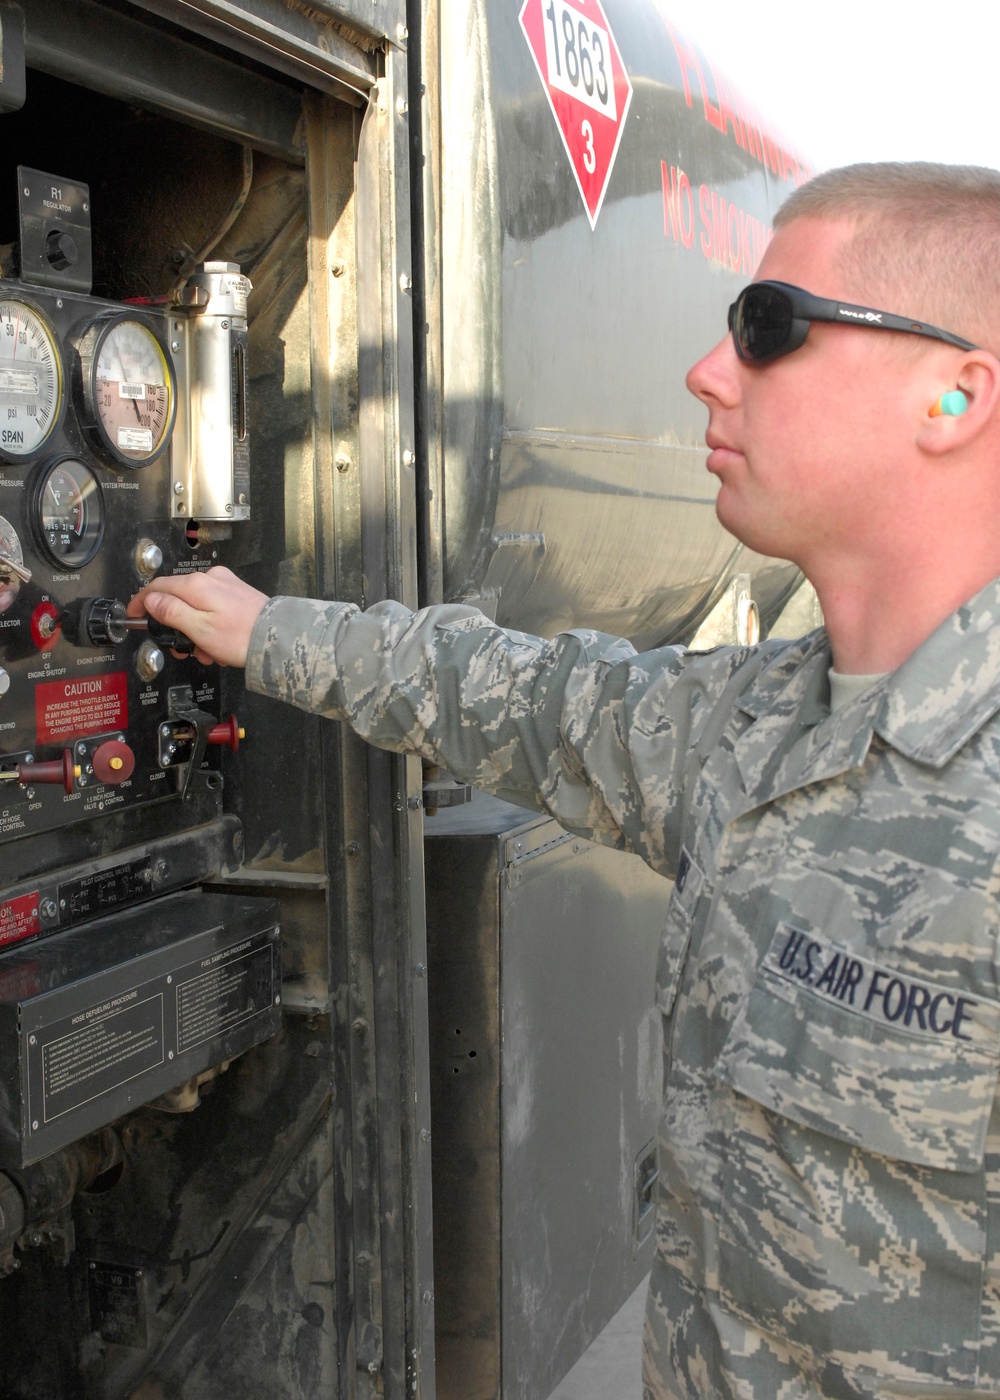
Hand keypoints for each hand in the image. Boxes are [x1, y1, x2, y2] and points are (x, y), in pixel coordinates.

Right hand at [128, 566, 268, 666]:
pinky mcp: (237, 594)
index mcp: (197, 585)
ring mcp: (225, 585)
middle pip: (177, 598)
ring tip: (209, 652)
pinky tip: (220, 646)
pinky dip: (211, 628)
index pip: (157, 587)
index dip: (142, 602)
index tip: (134, 615)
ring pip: (196, 608)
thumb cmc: (242, 636)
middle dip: (176, 626)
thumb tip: (150, 600)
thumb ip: (171, 612)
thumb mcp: (198, 629)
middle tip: (181, 648)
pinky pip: (213, 609)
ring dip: (196, 632)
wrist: (279, 638)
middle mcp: (211, 579)